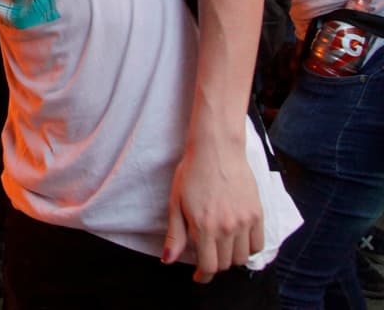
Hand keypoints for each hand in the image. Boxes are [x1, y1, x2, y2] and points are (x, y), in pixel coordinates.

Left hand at [162, 139, 263, 282]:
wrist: (216, 150)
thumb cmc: (192, 173)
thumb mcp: (176, 203)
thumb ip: (175, 235)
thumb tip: (168, 260)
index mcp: (205, 226)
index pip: (209, 266)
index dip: (203, 276)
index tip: (199, 276)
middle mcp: (227, 227)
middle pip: (225, 264)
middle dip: (214, 264)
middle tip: (207, 255)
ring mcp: (245, 221)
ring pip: (242, 257)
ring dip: (231, 257)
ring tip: (221, 246)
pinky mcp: (258, 213)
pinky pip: (258, 244)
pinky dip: (249, 248)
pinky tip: (238, 240)